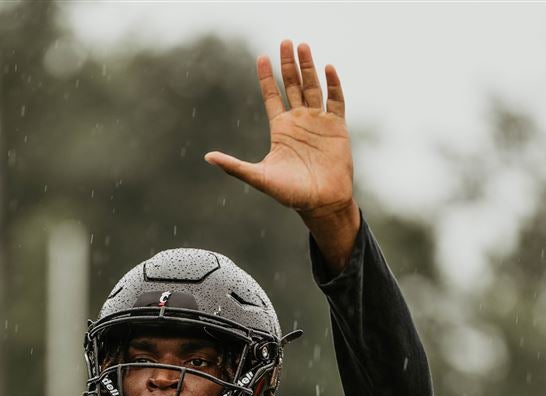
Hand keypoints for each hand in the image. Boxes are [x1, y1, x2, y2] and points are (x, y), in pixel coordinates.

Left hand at [205, 41, 360, 266]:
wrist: (321, 203)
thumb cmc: (291, 194)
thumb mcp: (259, 177)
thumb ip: (235, 166)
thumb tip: (208, 157)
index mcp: (281, 129)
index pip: (272, 96)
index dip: (267, 77)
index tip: (262, 57)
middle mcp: (299, 121)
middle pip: (293, 85)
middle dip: (288, 64)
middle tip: (285, 42)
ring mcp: (318, 122)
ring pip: (313, 87)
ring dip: (309, 67)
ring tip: (304, 46)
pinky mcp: (337, 127)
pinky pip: (336, 100)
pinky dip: (333, 84)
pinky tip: (328, 68)